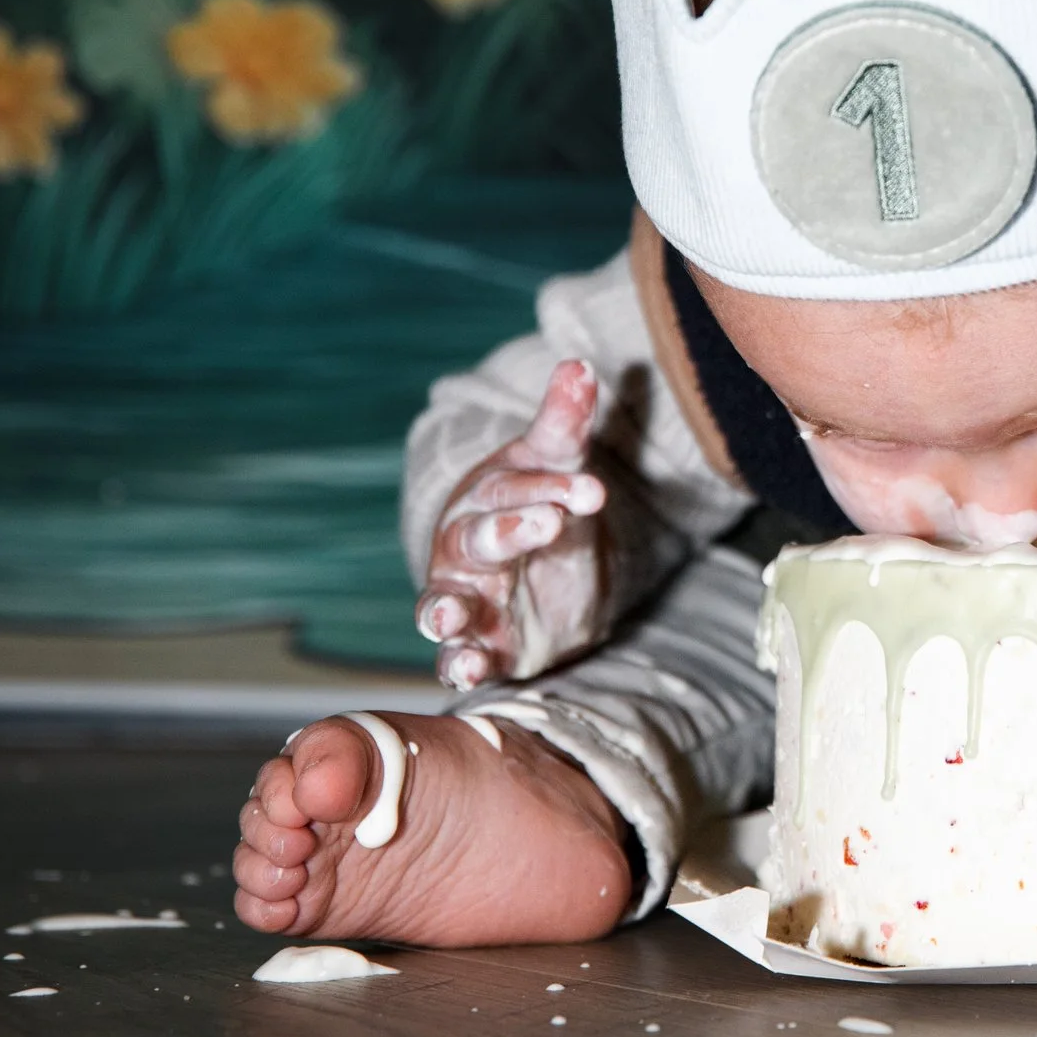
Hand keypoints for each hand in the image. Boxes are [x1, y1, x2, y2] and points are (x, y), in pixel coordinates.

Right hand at [418, 360, 608, 690]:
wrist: (541, 572)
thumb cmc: (537, 506)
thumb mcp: (557, 467)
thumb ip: (565, 423)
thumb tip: (580, 364)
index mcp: (486, 498)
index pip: (512, 489)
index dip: (550, 488)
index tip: (592, 490)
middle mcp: (465, 549)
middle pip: (478, 540)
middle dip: (509, 532)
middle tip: (548, 525)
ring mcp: (468, 600)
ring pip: (445, 604)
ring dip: (445, 612)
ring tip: (450, 618)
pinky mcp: (481, 646)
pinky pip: (456, 658)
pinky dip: (457, 666)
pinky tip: (465, 672)